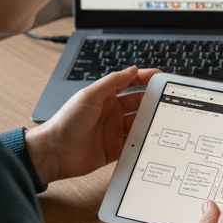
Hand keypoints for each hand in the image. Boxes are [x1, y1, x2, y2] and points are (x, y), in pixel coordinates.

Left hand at [25, 66, 159, 183]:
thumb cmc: (65, 122)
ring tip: (164, 121)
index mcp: (105, 97)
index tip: (160, 77)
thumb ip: (112, 82)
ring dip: (150, 122)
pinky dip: (143, 142)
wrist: (53, 153)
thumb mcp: (89, 96)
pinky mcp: (114, 149)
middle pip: (138, 104)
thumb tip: (132, 69)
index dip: (144, 79)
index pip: (130, 83)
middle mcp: (111, 112)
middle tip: (169, 101)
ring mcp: (114, 131)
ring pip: (139, 124)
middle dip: (152, 102)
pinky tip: (152, 141)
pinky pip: (134, 144)